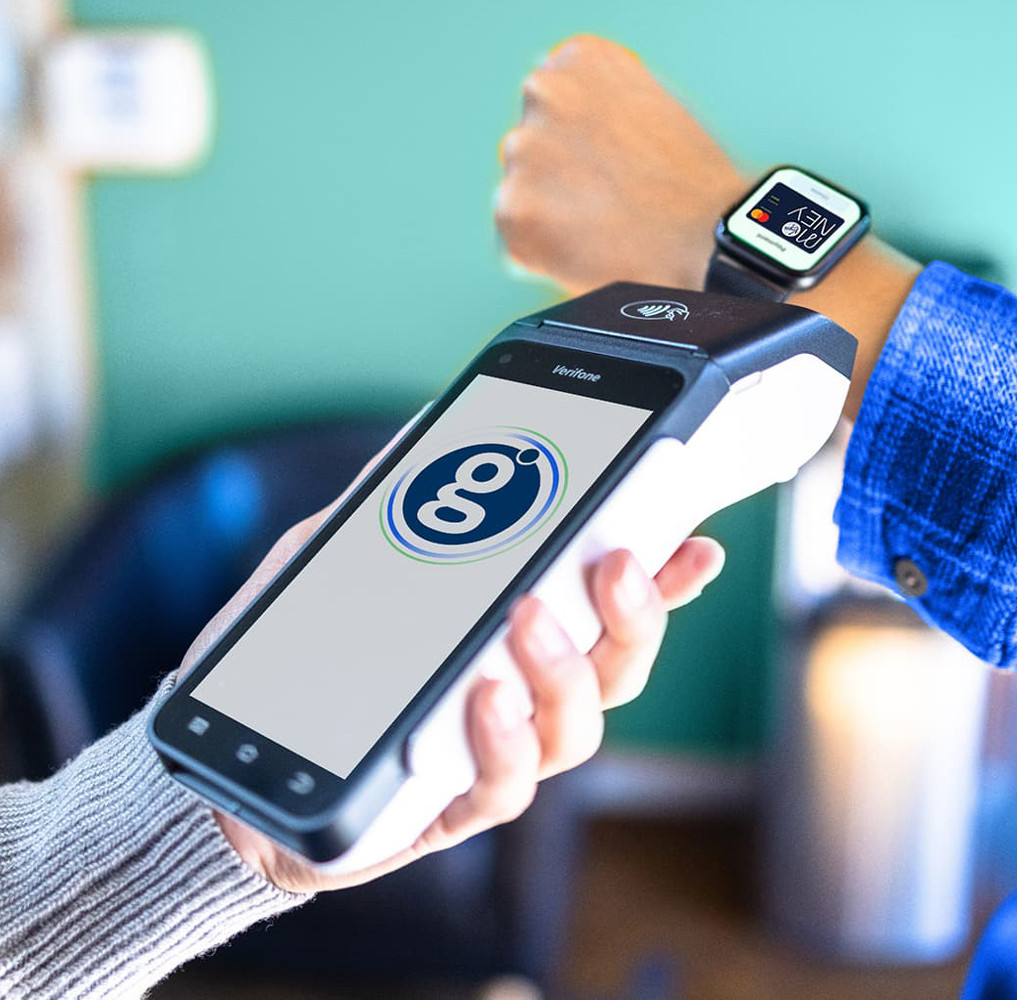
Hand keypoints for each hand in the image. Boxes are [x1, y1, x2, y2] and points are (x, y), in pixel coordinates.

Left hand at [176, 495, 724, 893]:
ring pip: (572, 733)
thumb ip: (385, 507)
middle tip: (614, 563)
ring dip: (565, 673)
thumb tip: (427, 433)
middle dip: (631, 619)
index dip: (664, 586)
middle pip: (612, 673)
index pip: (606, 614)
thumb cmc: (300, 650)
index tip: (694, 544)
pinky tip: (484, 698)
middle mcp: (519, 701)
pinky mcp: (445, 811)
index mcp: (511, 642)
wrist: (236, 749)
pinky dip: (502, 742)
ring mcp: (488, 759)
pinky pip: (499, 790)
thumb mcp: (337, 559)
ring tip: (531, 618)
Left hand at [496, 33, 920, 420]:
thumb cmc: (698, 189)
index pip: (552, 105)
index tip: (606, 169)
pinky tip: (588, 254)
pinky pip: (517, 244)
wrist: (713, 243)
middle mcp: (543, 94)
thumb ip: (601, 117)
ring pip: (521, 196)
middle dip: (559, 183)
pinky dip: (544, 258)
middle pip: (530, 151)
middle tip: (608, 207)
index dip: (579, 149)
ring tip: (604, 232)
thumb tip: (574, 150)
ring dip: (551, 219)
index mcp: (580, 61)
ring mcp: (524, 154)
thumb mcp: (652, 113)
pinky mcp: (513, 212)